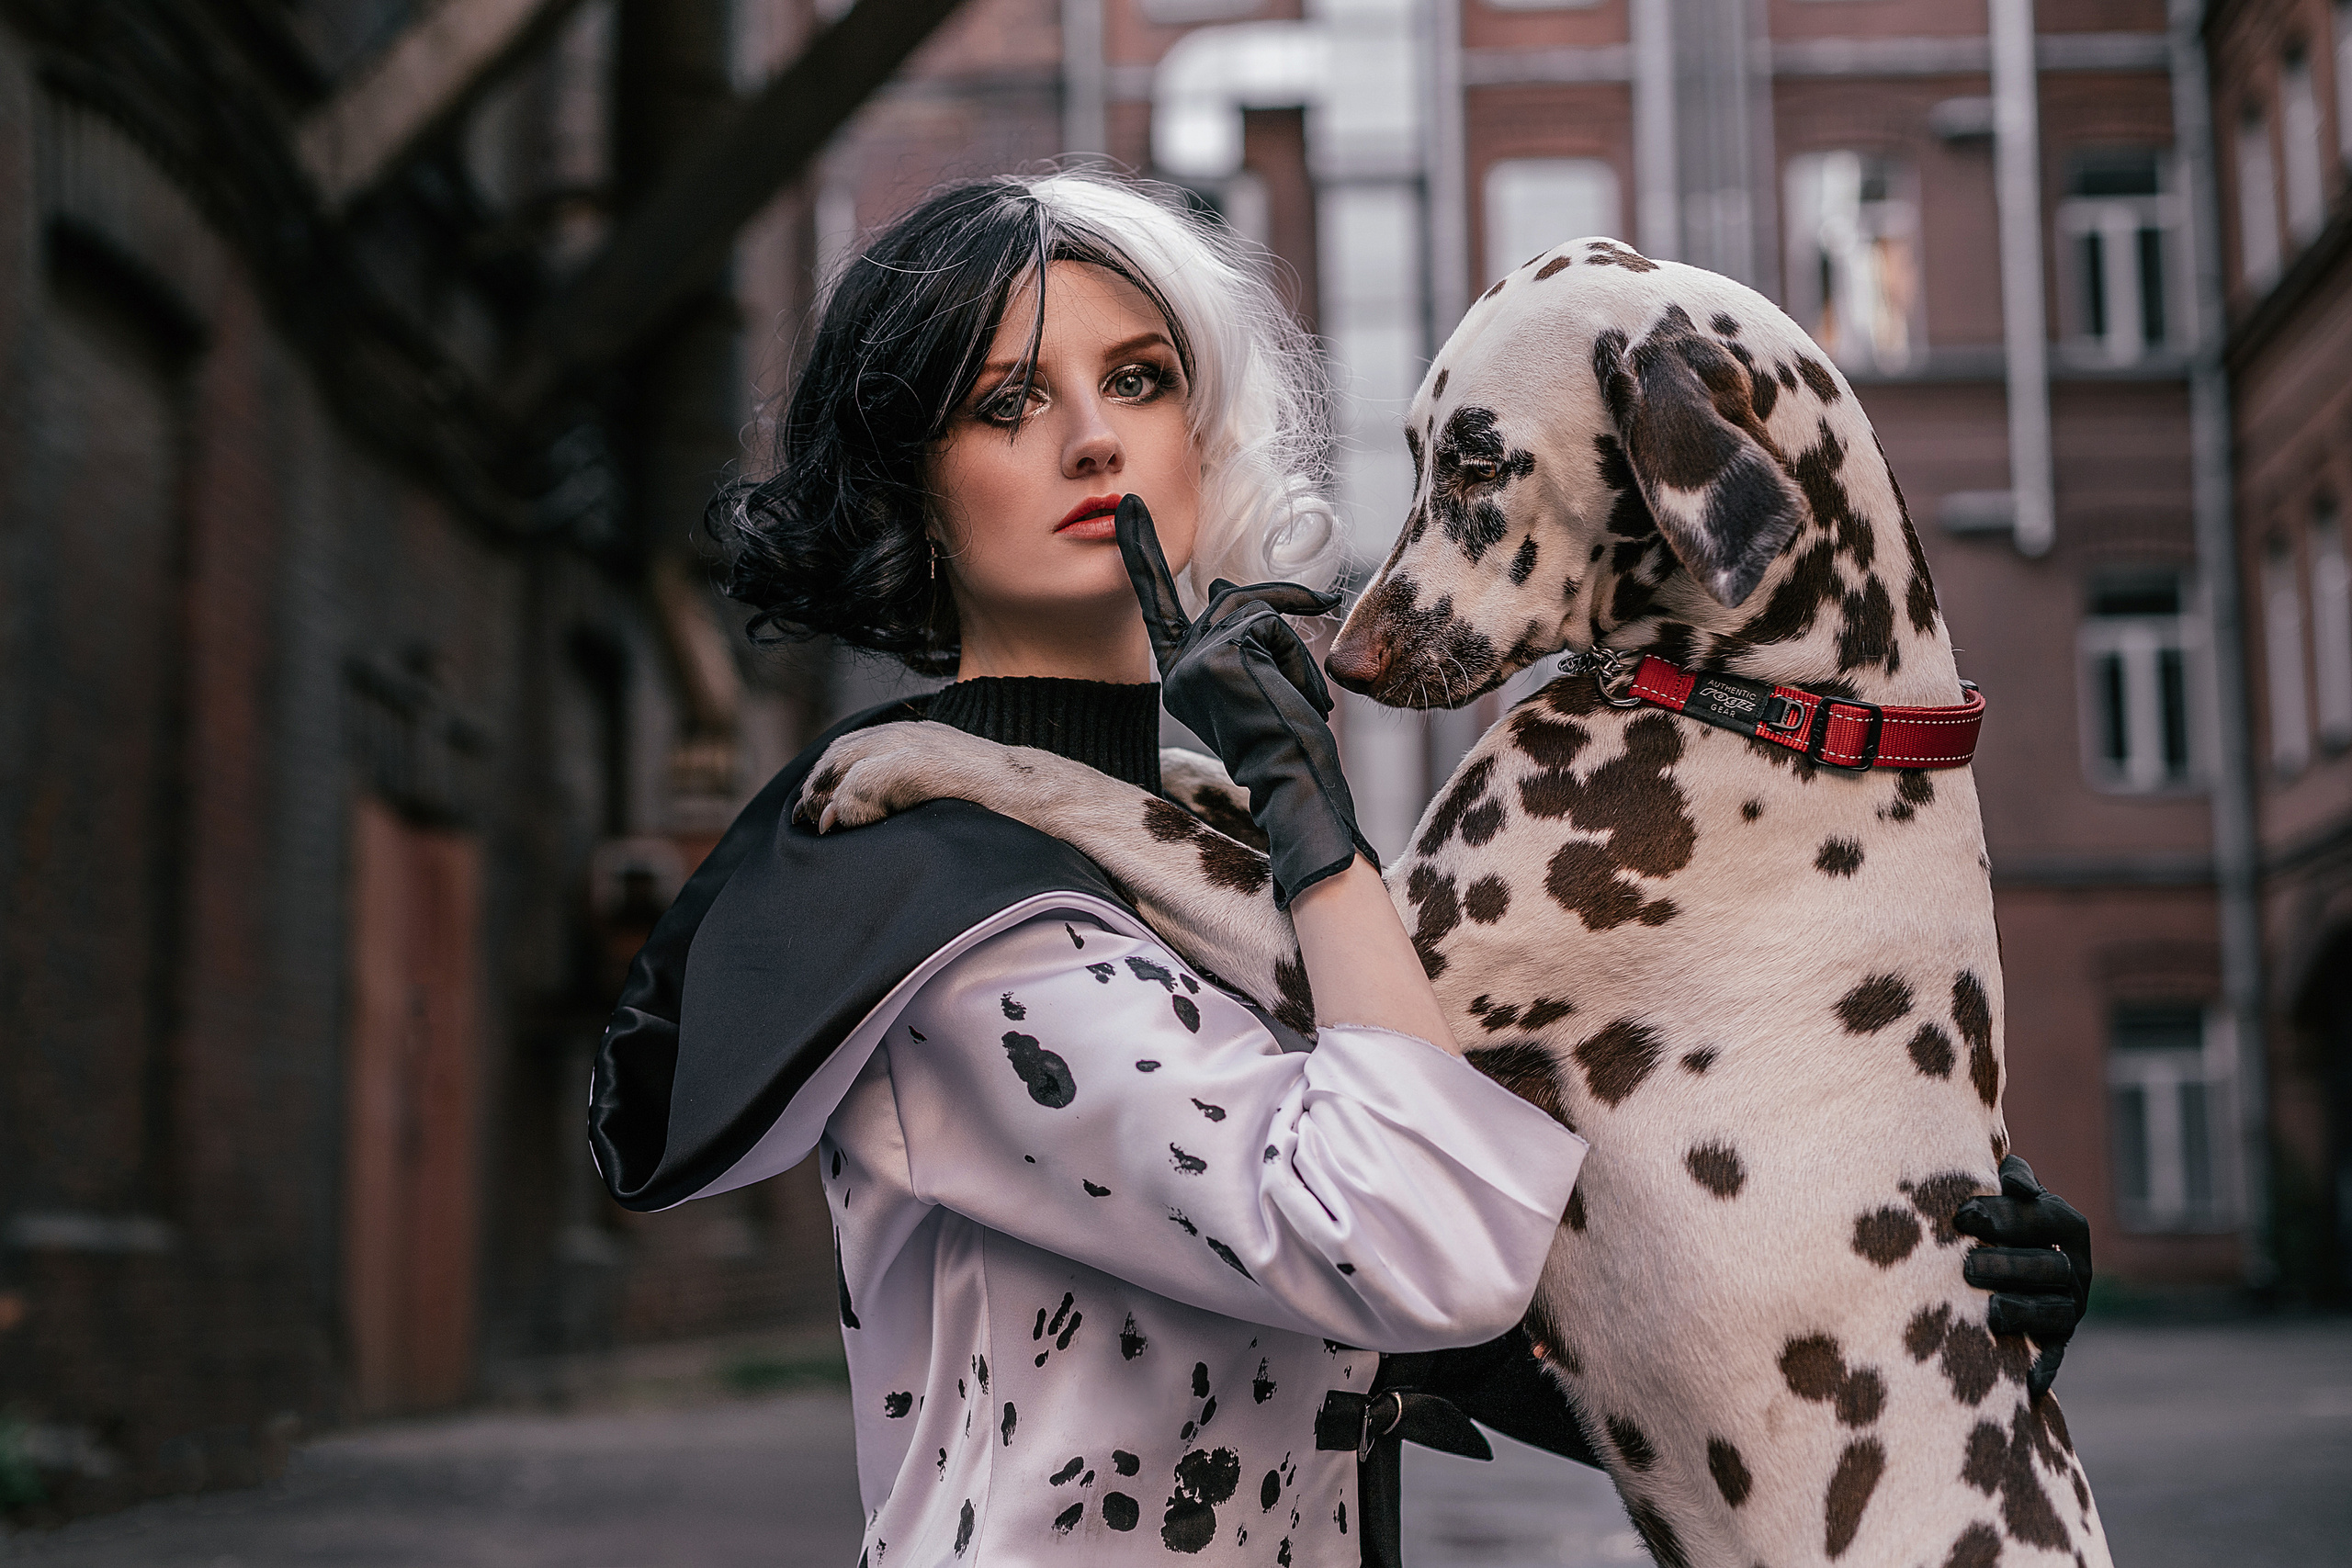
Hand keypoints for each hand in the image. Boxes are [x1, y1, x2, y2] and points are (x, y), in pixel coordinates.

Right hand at [1116, 495, 1373, 905]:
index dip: (1141, 551)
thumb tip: (1225, 584)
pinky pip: (1271, 624)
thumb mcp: (1255, 680)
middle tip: (1310, 661)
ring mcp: (1193, 659)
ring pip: (1255, 611)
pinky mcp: (1219, 654)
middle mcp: (1176, 666)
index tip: (1128, 505)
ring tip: (1299, 701)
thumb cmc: (1285, 743)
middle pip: (1231, 600)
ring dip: (1291, 651)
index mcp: (1178, 675)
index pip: (1158, 604)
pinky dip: (1296, 657)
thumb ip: (1236, 635)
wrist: (1294, 783)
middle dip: (1281, 618)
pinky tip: (1296, 699)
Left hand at [1954, 1154, 2092, 1400]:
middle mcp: (2075, 1267)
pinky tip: (2027, 1381)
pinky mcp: (2055, 1340)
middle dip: (2009, 1265)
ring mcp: (2069, 1306)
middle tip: (1967, 1265)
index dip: (2005, 1217)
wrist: (1992, 1253)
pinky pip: (2053, 1355)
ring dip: (2025, 1311)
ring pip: (2056, 1312)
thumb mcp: (2003, 1187)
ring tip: (1991, 1310)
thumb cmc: (1992, 1211)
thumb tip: (2017, 1185)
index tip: (1960, 1218)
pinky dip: (2043, 1367)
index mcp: (2066, 1224)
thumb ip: (2012, 1177)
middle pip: (2051, 1267)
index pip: (2044, 1218)